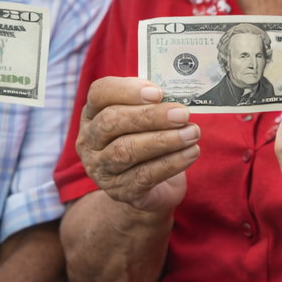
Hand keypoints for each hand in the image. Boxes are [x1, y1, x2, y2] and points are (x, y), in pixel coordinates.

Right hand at [75, 77, 195, 212]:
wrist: (151, 188)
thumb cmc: (147, 141)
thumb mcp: (145, 119)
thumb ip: (153, 104)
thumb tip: (175, 98)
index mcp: (93, 113)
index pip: (100, 93)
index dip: (127, 90)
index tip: (158, 93)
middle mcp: (89, 140)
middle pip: (112, 121)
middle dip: (150, 116)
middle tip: (182, 114)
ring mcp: (100, 168)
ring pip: (127, 150)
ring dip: (164, 140)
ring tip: (191, 133)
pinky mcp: (119, 191)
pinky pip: (144, 175)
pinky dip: (171, 163)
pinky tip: (190, 153)